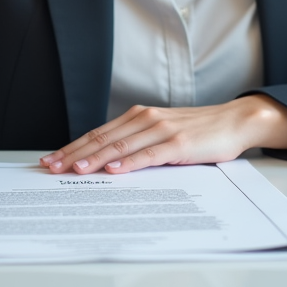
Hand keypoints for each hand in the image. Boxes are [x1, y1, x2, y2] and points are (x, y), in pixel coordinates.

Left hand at [38, 94, 286, 174]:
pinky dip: (129, 162)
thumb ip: (138, 143)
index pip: (98, 133)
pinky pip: (149, 154)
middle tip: (51, 167)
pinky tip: (114, 170)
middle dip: (74, 153)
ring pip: (120, 146)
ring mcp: (162, 129)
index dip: (73, 146)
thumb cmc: (199, 130)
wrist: (234, 121)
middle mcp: (146, 119)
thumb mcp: (162, 133)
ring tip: (74, 170)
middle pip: (102, 138)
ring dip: (95, 159)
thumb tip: (108, 162)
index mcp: (139, 116)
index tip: (52, 159)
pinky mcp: (178, 143)